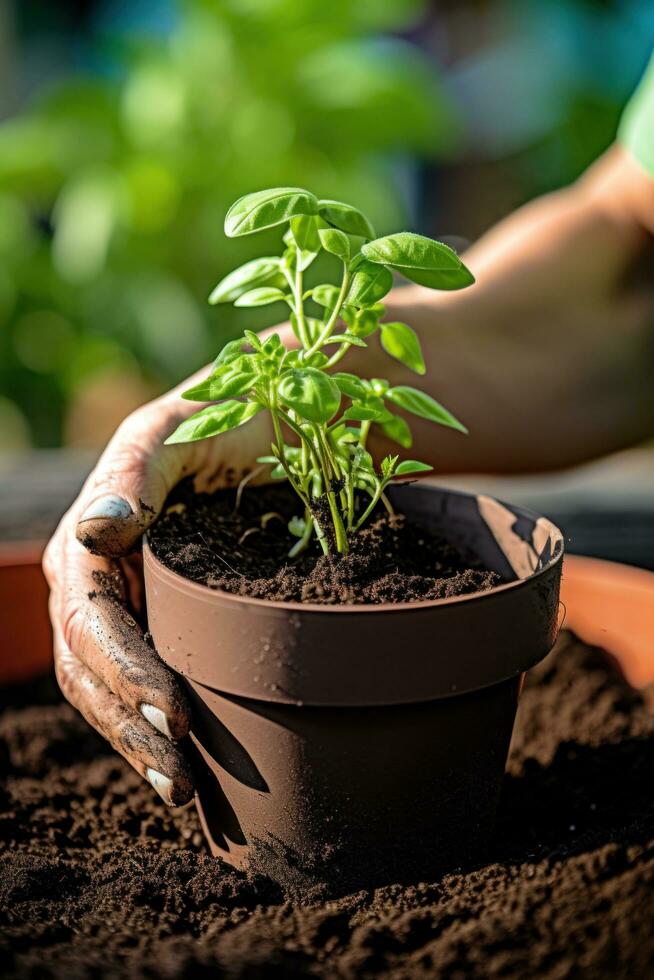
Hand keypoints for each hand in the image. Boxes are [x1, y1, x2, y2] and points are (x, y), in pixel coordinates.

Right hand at [43, 379, 271, 804]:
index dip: (127, 674)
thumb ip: (132, 478)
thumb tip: (94, 533)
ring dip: (136, 742)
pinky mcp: (163, 616)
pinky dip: (152, 724)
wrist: (267, 416)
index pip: (90, 623)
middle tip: (182, 781)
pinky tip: (181, 761)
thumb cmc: (219, 415)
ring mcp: (127, 602)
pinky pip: (142, 678)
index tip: (177, 718)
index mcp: (86, 542)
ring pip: (107, 688)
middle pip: (91, 670)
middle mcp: (94, 579)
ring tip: (181, 790)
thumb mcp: (172, 433)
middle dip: (130, 727)